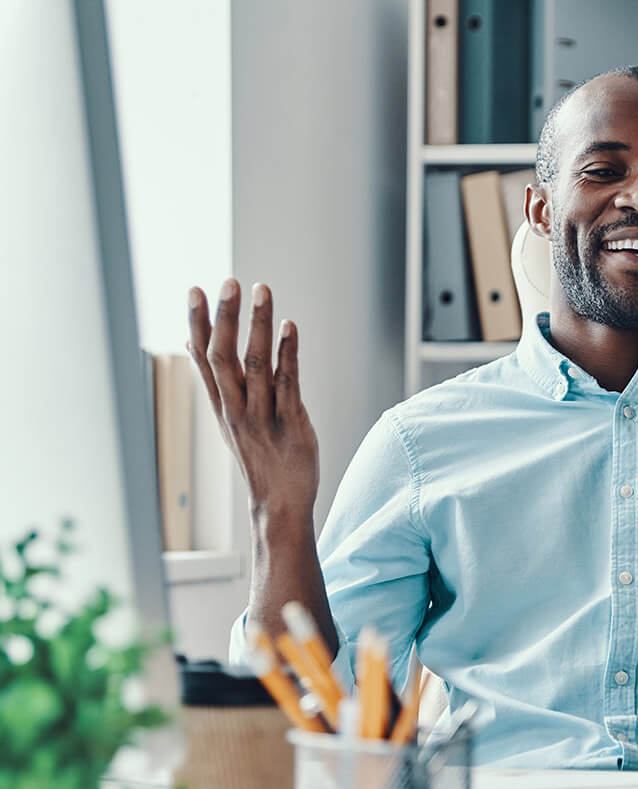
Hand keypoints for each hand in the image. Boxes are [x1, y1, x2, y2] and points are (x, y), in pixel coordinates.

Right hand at [186, 280, 318, 522]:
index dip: (197, 323)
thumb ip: (223, 383)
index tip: (194, 289)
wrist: (280, 506)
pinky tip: (289, 327)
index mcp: (221, 406)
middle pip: (224, 357)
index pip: (203, 358)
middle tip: (228, 281)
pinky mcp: (291, 426)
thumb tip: (201, 341)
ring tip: (262, 290)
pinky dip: (288, 354)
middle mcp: (236, 410)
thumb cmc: (261, 459)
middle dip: (225, 317)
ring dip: (259, 325)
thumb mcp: (233, 421)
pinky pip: (288, 385)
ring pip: (256, 365)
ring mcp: (262, 418)